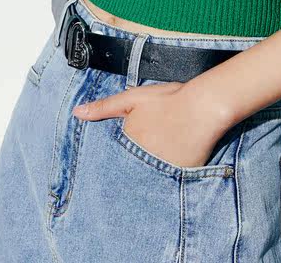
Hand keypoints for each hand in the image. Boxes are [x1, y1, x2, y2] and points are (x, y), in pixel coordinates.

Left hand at [72, 80, 230, 168]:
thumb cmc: (168, 100)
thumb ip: (104, 107)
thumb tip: (76, 113)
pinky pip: (167, 182)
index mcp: (127, 144)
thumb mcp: (133, 98)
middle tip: (145, 152)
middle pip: (129, 168)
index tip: (128, 147)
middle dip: (131, 165)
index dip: (118, 153)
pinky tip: (171, 164)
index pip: (114, 156)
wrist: (204, 108)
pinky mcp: (178, 179)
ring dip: (146, 172)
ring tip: (156, 159)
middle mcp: (140, 162)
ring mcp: (160, 172)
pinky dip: (166, 176)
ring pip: (146, 176)